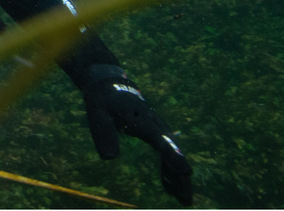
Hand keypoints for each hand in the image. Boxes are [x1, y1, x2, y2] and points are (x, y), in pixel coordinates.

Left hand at [81, 69, 192, 205]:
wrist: (109, 83)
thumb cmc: (102, 100)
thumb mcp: (98, 115)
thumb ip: (104, 134)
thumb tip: (109, 158)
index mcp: (143, 121)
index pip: (161, 141)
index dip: (173, 156)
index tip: (186, 171)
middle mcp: (155, 124)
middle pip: (172, 151)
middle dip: (180, 175)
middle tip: (186, 198)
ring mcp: (157, 127)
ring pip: (172, 153)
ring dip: (178, 176)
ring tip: (183, 199)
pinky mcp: (154, 132)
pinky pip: (166, 152)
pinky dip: (168, 169)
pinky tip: (169, 187)